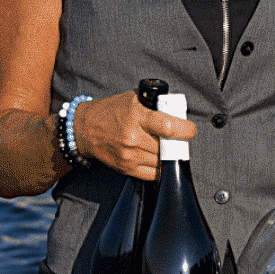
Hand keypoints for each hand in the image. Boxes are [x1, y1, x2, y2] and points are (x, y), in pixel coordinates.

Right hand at [72, 92, 195, 179]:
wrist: (85, 129)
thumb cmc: (111, 111)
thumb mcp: (134, 99)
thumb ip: (156, 105)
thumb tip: (179, 113)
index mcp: (137, 117)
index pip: (169, 127)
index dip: (186, 130)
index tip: (189, 130)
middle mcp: (133, 138)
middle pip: (168, 147)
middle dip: (178, 143)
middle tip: (178, 138)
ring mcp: (130, 156)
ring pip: (162, 162)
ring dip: (168, 155)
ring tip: (164, 146)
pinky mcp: (127, 169)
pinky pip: (153, 174)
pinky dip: (159, 167)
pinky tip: (157, 157)